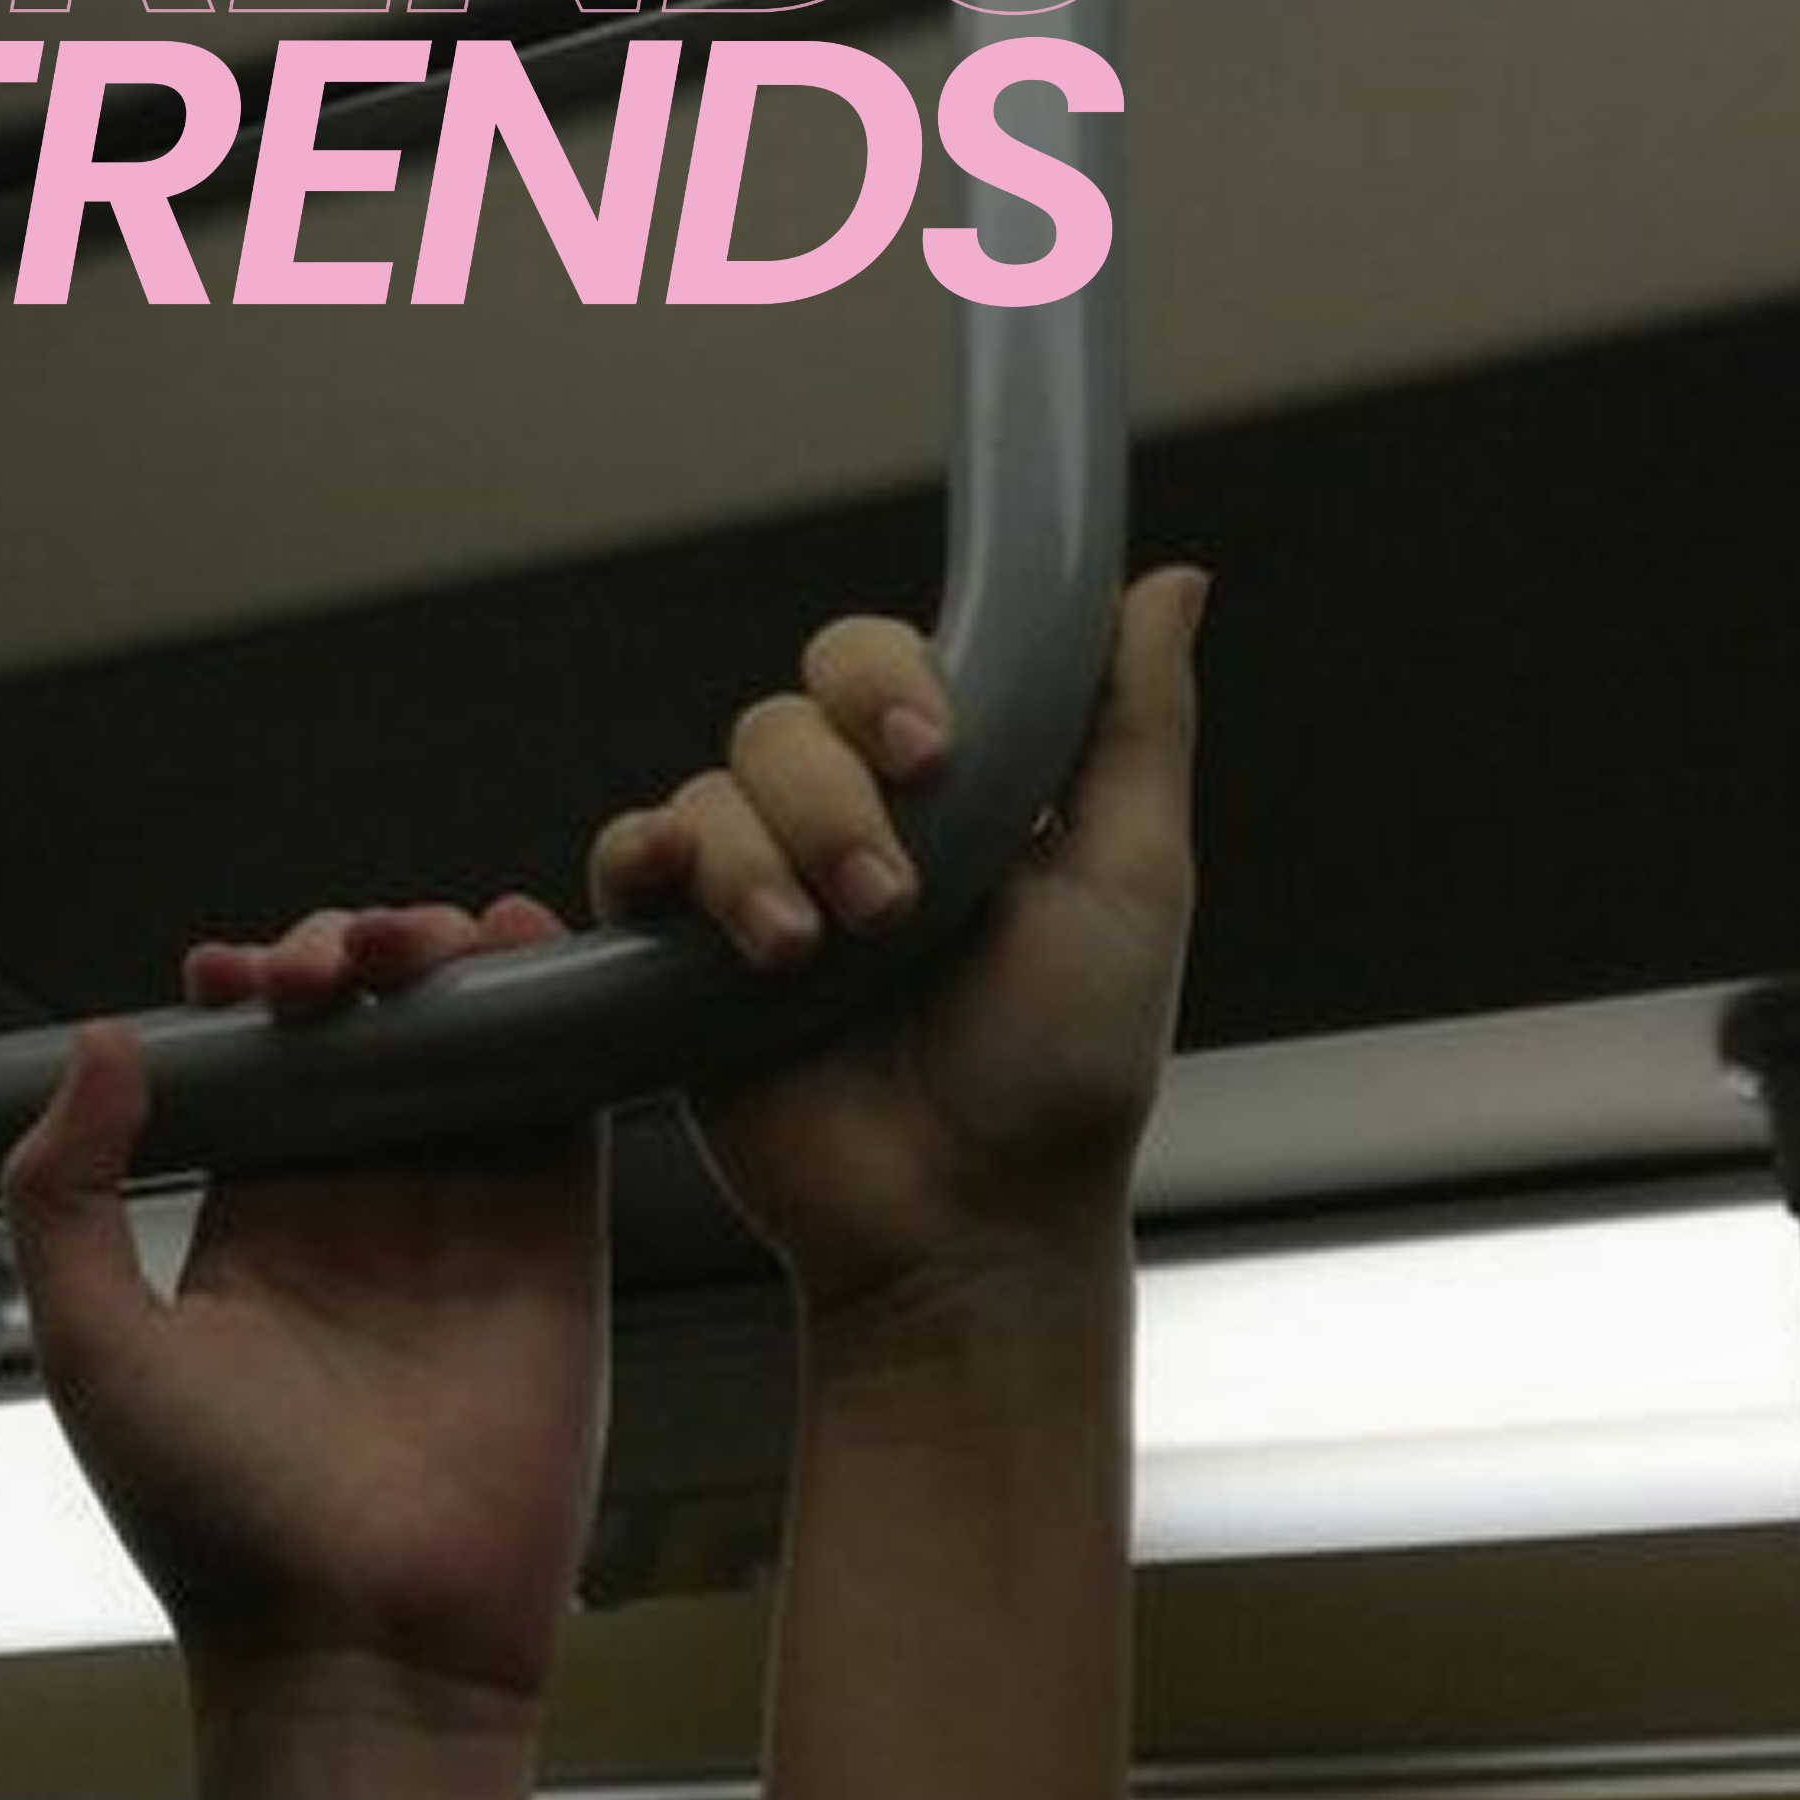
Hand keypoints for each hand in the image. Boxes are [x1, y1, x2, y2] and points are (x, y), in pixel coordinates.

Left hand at [2, 897, 605, 1799]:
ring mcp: (467, 1215)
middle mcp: (366, 1204)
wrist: (366, 1644)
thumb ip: (68, 1195)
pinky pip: (566, 1099)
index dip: (256, 993)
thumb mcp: (97, 1348)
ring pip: (468, 1039)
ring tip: (418, 944)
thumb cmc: (220, 1526)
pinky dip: (554, 1013)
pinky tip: (524, 955)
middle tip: (330, 971)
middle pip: (373, 1027)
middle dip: (350, 955)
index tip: (235, 981)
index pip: (264, 1062)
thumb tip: (94, 1043)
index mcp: (258, 1220)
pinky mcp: (557, 1239)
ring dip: (447, 960)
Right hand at [590, 571, 1205, 1322]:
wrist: (968, 1220)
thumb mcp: (1131, 884)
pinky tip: (695, 904)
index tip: (931, 752)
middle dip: (830, 793)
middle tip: (892, 901)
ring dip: (763, 857)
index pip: (877, 662)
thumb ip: (1135, 728)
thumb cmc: (1066, 1069)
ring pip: (714, 785)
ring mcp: (759, 887)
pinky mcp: (681, 958)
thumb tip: (1169, 579)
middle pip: (783, 714)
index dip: (885, 682)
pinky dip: (651, 858)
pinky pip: (630, 857)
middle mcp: (845, 822)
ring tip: (816, 955)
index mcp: (948, 789)